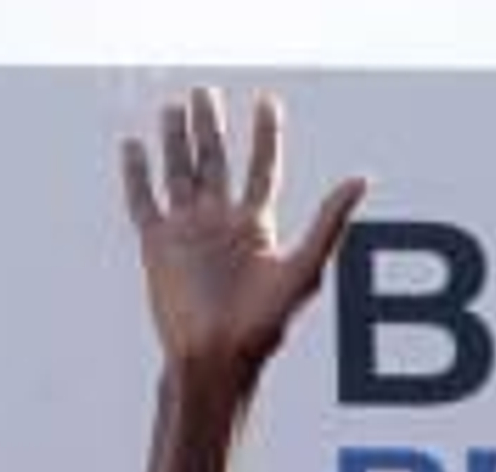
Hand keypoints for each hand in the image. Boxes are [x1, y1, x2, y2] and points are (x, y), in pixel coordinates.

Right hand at [122, 88, 365, 378]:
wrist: (217, 357)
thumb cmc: (265, 323)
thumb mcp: (304, 265)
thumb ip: (330, 221)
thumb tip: (362, 178)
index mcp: (256, 227)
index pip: (262, 168)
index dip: (265, 135)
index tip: (267, 102)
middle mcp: (221, 224)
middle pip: (214, 162)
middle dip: (210, 126)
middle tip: (205, 91)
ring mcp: (188, 232)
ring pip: (178, 172)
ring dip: (176, 140)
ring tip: (174, 106)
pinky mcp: (158, 245)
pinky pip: (143, 200)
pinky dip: (136, 173)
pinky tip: (133, 145)